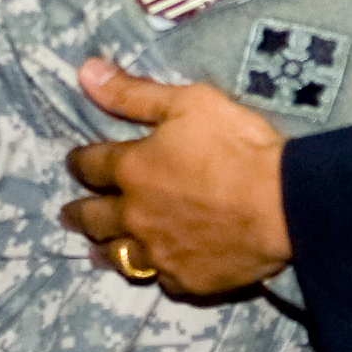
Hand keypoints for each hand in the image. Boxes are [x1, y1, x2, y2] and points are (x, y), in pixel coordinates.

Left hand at [61, 59, 292, 293]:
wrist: (284, 205)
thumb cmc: (237, 145)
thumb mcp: (186, 102)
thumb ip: (133, 93)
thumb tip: (85, 72)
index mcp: (132, 169)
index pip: (90, 165)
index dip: (79, 162)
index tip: (75, 162)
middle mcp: (135, 214)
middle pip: (94, 216)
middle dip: (78, 213)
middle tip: (67, 215)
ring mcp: (160, 252)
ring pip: (119, 254)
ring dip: (104, 249)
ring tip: (96, 250)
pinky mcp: (187, 279)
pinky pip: (161, 279)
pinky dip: (155, 271)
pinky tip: (155, 270)